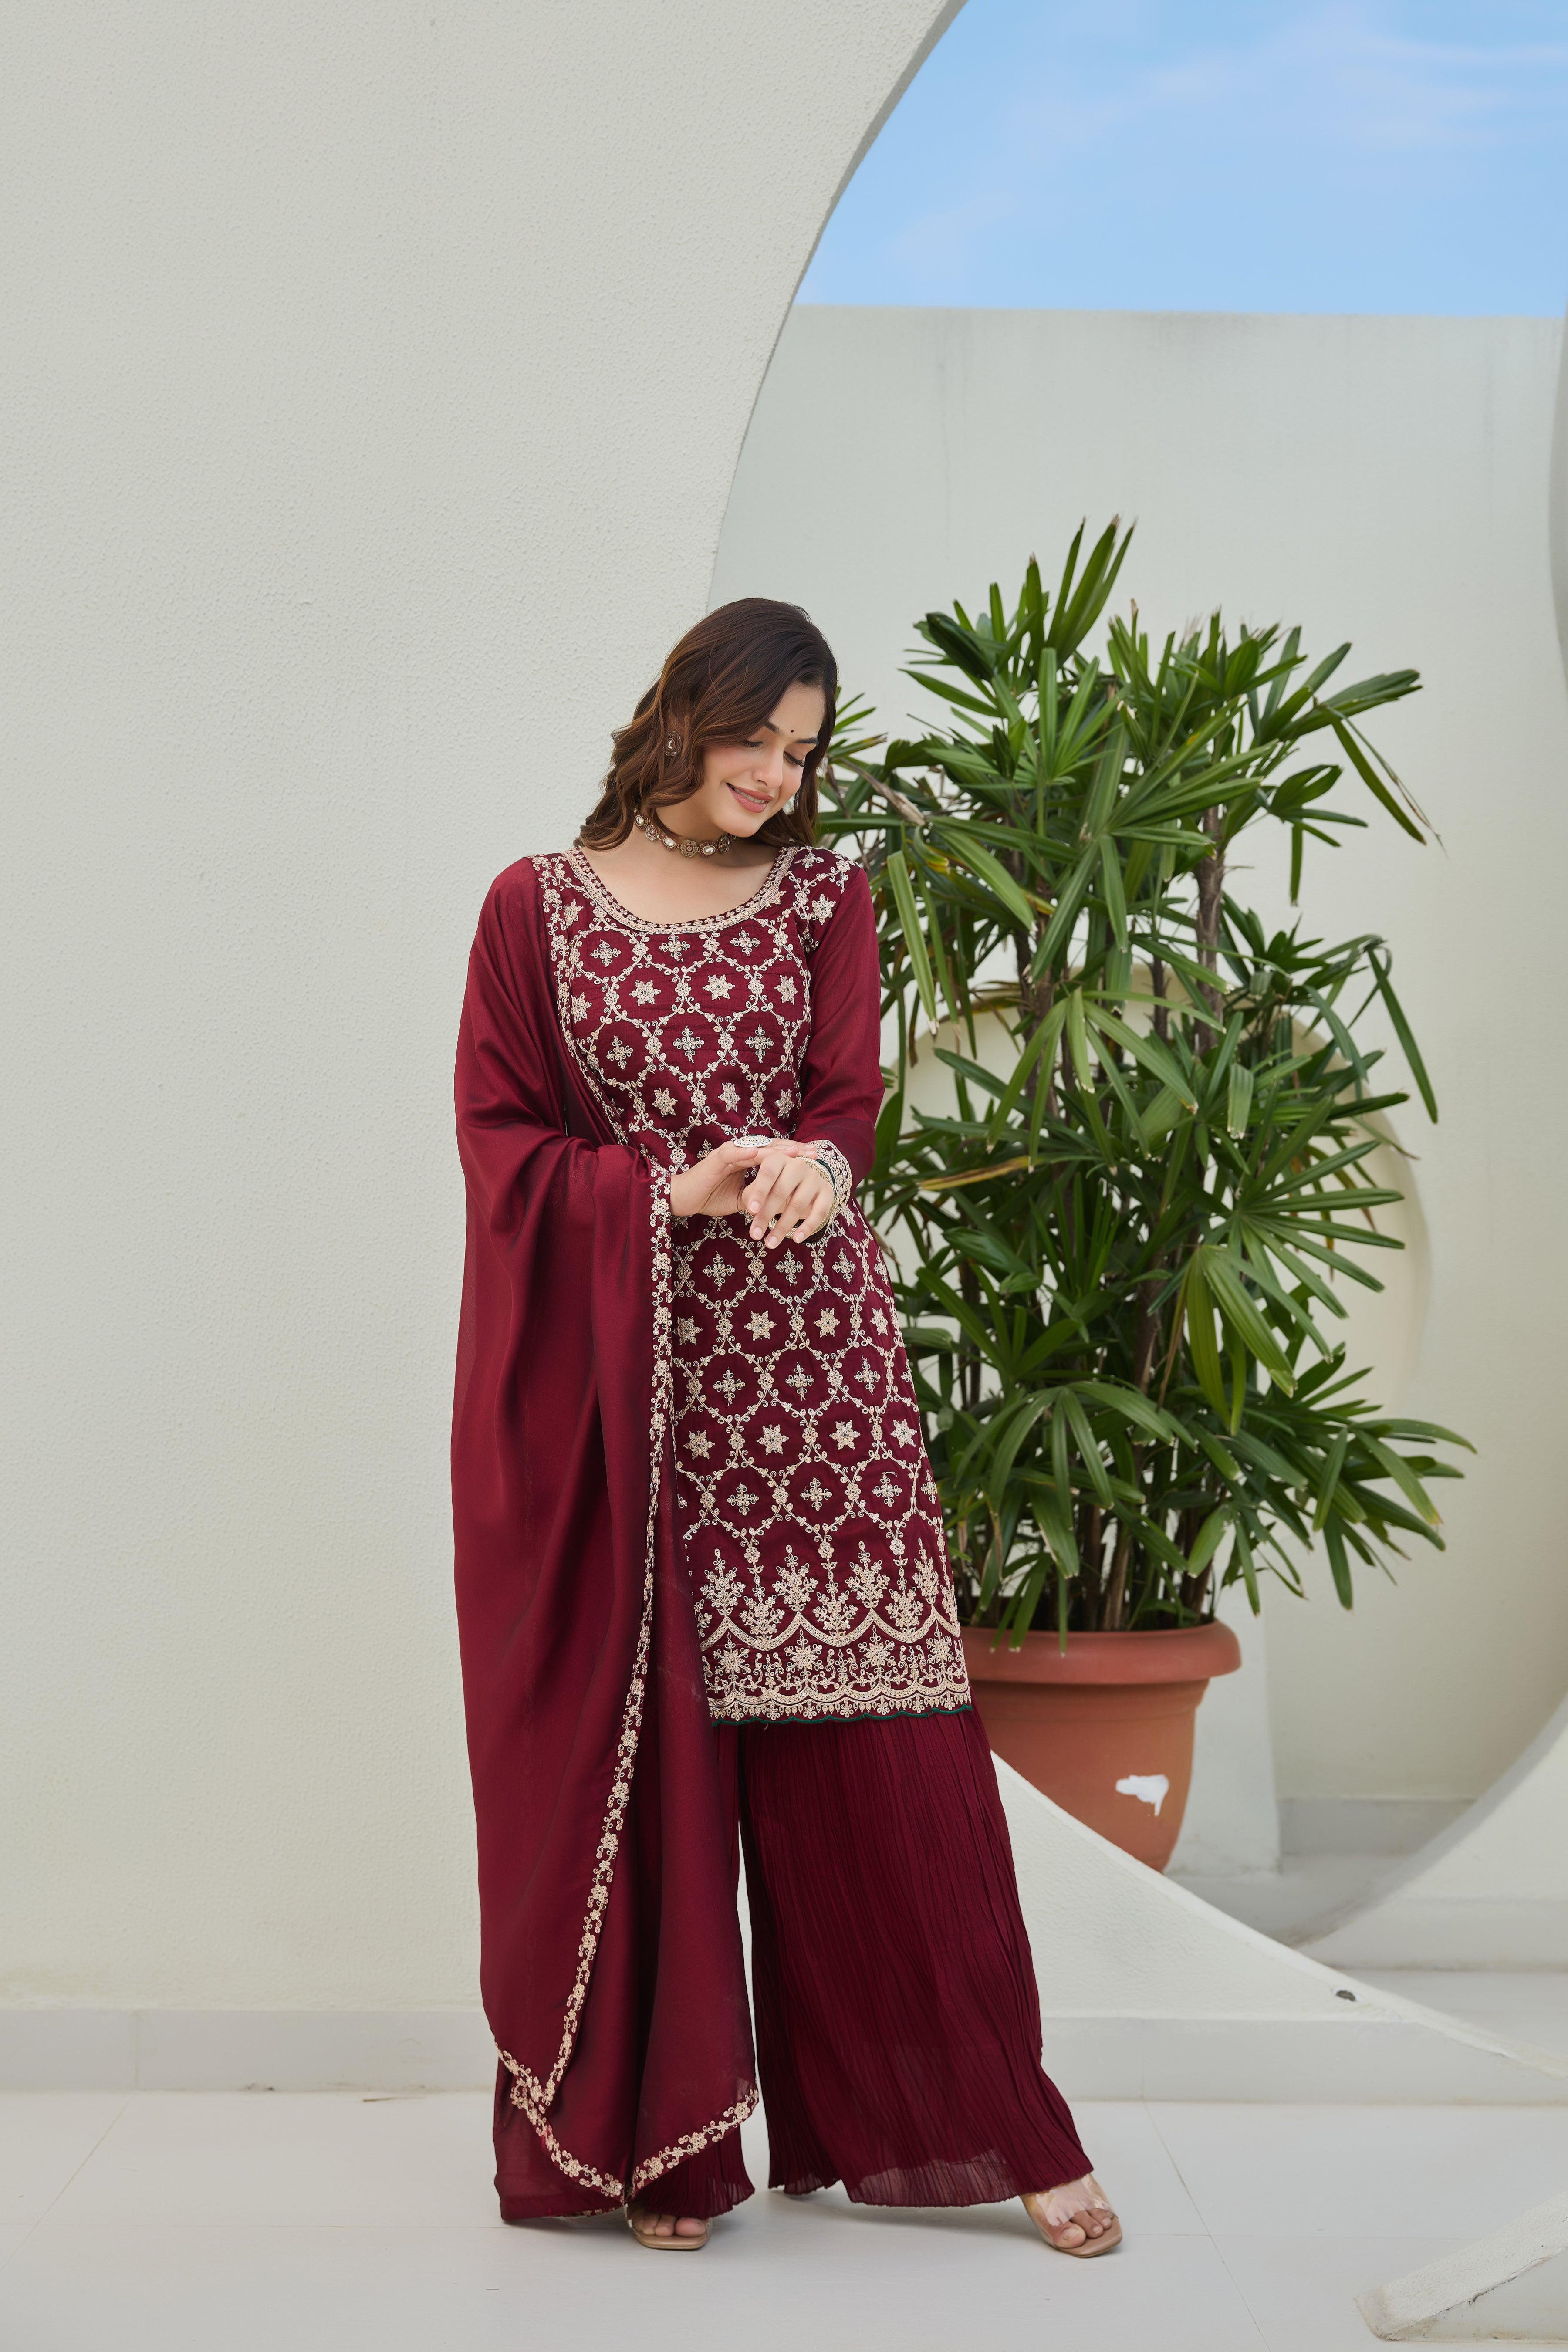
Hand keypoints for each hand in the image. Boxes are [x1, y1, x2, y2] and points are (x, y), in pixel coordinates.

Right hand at [668, 1137, 830, 1245]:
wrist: (684, 1199)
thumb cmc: (710, 1196)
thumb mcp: (741, 1199)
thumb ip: (759, 1195)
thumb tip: (779, 1202)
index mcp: (747, 1159)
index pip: (775, 1153)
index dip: (794, 1155)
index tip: (815, 1158)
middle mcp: (740, 1152)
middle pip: (771, 1147)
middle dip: (794, 1149)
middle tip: (815, 1152)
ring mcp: (729, 1153)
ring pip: (757, 1148)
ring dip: (777, 1150)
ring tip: (796, 1152)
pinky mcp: (716, 1159)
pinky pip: (734, 1154)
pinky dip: (747, 1153)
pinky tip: (762, 1153)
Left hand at [740, 1143, 834, 1248]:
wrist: (803, 1183)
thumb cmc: (773, 1187)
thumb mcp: (760, 1187)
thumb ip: (752, 1195)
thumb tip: (754, 1210)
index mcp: (778, 1159)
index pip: (768, 1173)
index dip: (759, 1192)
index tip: (750, 1211)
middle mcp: (798, 1165)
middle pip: (781, 1191)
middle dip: (766, 1215)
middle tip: (755, 1234)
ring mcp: (814, 1177)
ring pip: (798, 1204)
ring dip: (783, 1227)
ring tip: (770, 1243)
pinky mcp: (827, 1191)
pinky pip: (820, 1211)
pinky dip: (808, 1227)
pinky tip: (797, 1239)